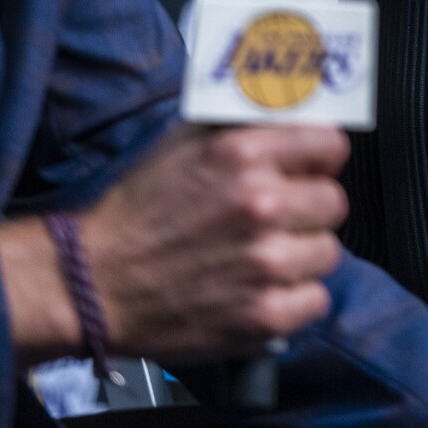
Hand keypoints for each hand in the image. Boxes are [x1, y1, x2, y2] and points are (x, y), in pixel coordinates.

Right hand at [75, 122, 350, 360]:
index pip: (332, 145)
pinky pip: (316, 300)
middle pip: (334, 202)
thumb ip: (242, 126)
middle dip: (309, 210)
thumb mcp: (183, 143)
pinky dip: (294, 299)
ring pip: (327, 252)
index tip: (309, 171)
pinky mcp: (262, 316)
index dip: (320, 159)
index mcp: (244, 154)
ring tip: (265, 258)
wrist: (93, 282)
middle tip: (280, 220)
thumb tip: (290, 111)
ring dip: (301, 256)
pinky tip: (263, 291)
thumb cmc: (138, 210)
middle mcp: (261, 204)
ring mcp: (264, 263)